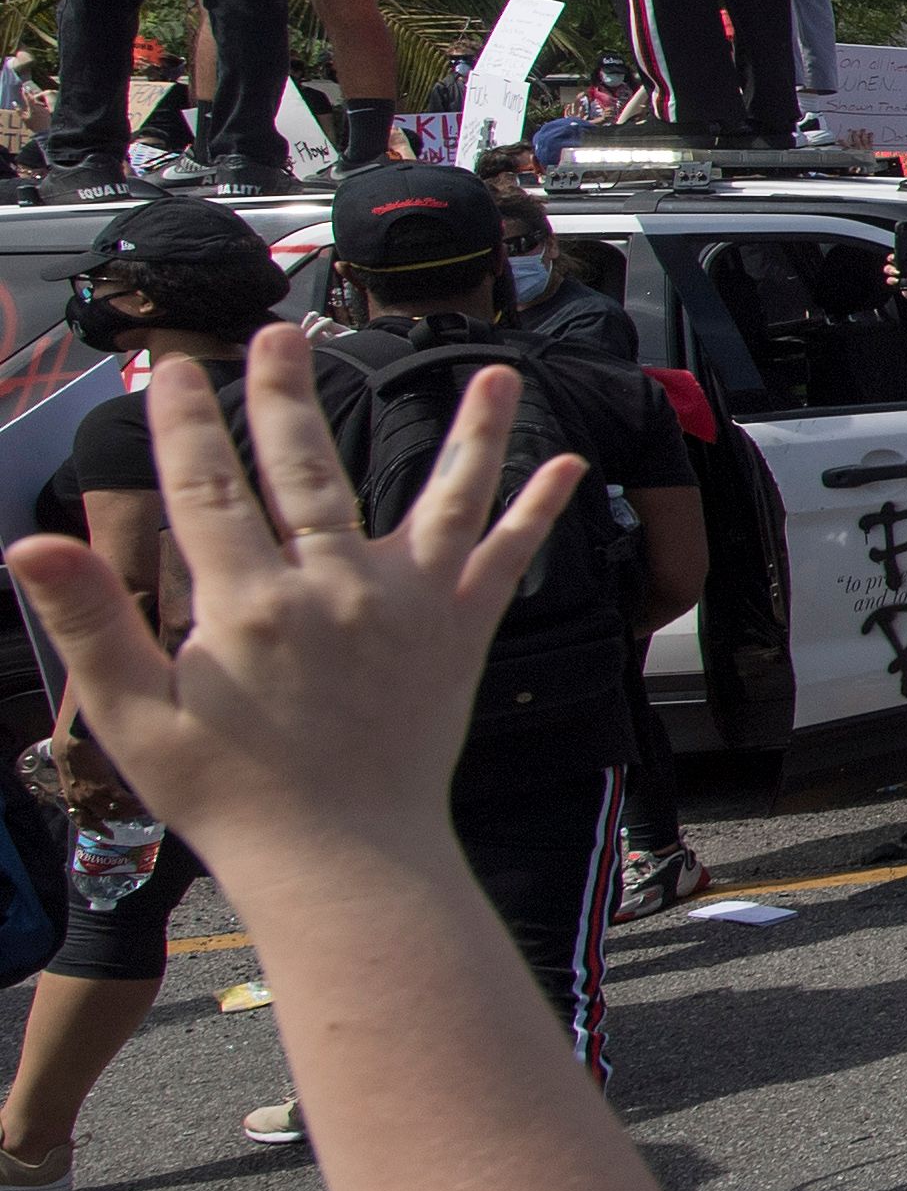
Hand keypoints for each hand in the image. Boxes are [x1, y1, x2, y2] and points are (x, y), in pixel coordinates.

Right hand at [6, 330, 582, 866]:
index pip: (206, 487)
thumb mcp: (134, 714)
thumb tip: (26, 543)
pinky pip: (504, 558)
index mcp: (246, 605)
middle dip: (287, 395)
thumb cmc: (228, 795)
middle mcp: (334, 589)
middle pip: (307, 469)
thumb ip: (87, 620)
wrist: (340, 857)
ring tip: (490, 371)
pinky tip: (568, 464)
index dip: (184, 422)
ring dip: (466, 431)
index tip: (172, 368)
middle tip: (281, 333)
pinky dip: (537, 510)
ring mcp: (406, 605)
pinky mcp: (459, 633)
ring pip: (437, 496)